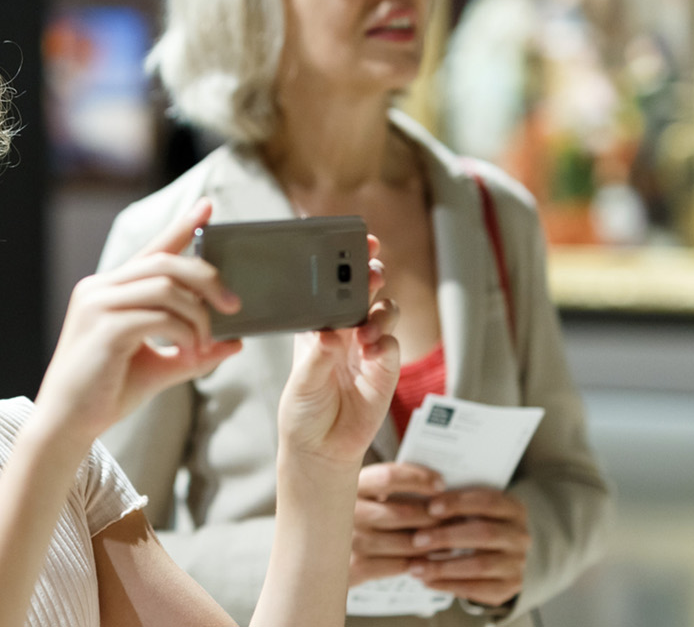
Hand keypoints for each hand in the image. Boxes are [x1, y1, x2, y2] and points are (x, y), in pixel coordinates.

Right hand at [37, 199, 242, 443]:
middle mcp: (100, 288)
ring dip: (197, 314)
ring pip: (164, 286)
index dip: (182, 226)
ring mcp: (98, 305)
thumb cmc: (108, 393)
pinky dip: (184, 331)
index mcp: (109, 290)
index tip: (209, 207)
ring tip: (205, 342)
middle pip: (165, 262)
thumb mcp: (160, 366)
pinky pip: (158, 315)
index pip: (151, 250)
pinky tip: (189, 352)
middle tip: (234, 305)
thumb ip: (194, 350)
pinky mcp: (103, 327)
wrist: (68, 425)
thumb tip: (235, 343)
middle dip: (206, 278)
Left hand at [277, 236, 399, 466]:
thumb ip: (318, 358)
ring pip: (383, 312)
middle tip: (370, 272)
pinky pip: (392, 347)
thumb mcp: (301, 383)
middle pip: (364, 290)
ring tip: (366, 329)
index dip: (343, 262)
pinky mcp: (385, 370)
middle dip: (370, 274)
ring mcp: (367, 348)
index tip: (352, 244)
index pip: (331, 285)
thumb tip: (331, 335)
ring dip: (379, 312)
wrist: (320, 450)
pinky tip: (373, 351)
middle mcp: (345, 330)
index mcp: (318, 324)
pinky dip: (385, 343)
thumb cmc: (302, 409)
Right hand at [348, 462, 445, 584]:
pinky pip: (397, 566)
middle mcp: (344, 511)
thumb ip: (387, 486)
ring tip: (448, 539)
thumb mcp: (360, 493)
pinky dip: (417, 564)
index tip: (441, 484)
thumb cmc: (350, 516)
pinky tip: (427, 560)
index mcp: (348, 485)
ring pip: (404, 542)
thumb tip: (436, 484)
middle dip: (433, 516)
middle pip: (402, 513)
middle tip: (455, 516)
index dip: (419, 479)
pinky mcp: (352, 568)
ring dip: (431, 543)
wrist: (314, 552)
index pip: (388, 476)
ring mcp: (346, 542)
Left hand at [407, 488, 529, 606]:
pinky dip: (449, 585)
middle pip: (484, 534)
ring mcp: (517, 563)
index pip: (488, 502)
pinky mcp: (509, 587)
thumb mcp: (472, 509)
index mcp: (513, 509)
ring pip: (480, 565)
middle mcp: (520, 536)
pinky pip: (478, 589)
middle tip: (417, 540)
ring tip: (416, 567)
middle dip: (447, 537)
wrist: (500, 555)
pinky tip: (428, 581)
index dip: (458, 504)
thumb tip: (420, 504)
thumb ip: (454, 505)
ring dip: (443, 567)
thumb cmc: (476, 524)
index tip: (431, 508)